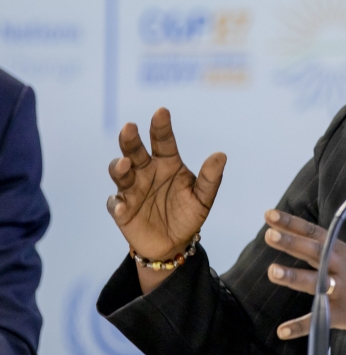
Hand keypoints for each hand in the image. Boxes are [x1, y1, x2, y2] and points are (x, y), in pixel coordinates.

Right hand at [106, 108, 225, 268]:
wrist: (175, 243)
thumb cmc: (188, 213)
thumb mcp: (203, 197)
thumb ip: (210, 178)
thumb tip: (221, 155)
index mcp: (168, 163)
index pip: (163, 141)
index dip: (161, 126)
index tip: (161, 111)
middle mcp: (146, 171)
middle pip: (135, 151)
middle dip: (130, 139)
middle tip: (130, 127)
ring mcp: (132, 189)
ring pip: (120, 172)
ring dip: (120, 167)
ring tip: (126, 164)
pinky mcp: (122, 209)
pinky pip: (115, 204)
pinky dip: (117, 203)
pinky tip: (122, 205)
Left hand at [262, 209, 345, 354]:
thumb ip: (334, 253)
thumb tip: (308, 243)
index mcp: (345, 253)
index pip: (315, 234)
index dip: (292, 224)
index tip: (270, 215)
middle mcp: (344, 268)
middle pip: (315, 252)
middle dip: (292, 243)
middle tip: (270, 235)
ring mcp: (345, 291)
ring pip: (317, 282)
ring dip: (294, 277)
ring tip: (273, 271)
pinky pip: (320, 320)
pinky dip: (300, 326)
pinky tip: (283, 331)